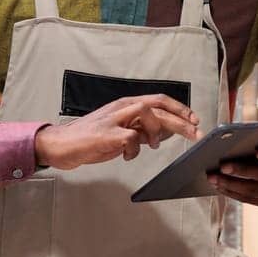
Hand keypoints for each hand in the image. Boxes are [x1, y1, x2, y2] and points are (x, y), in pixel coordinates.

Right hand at [34, 95, 200, 170]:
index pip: (160, 100)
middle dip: (181, 120)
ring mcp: (113, 119)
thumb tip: (165, 131)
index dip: (180, 109)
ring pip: (147, 113)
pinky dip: (135, 149)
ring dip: (157, 130)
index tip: (195, 119)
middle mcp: (122, 107)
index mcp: (126, 104)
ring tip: (154, 144)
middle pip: (159, 106)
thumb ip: (141, 129)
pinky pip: (130, 137)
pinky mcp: (105, 135)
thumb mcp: (121, 130)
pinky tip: (128, 155)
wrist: (61, 144)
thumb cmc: (91, 138)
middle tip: (196, 132)